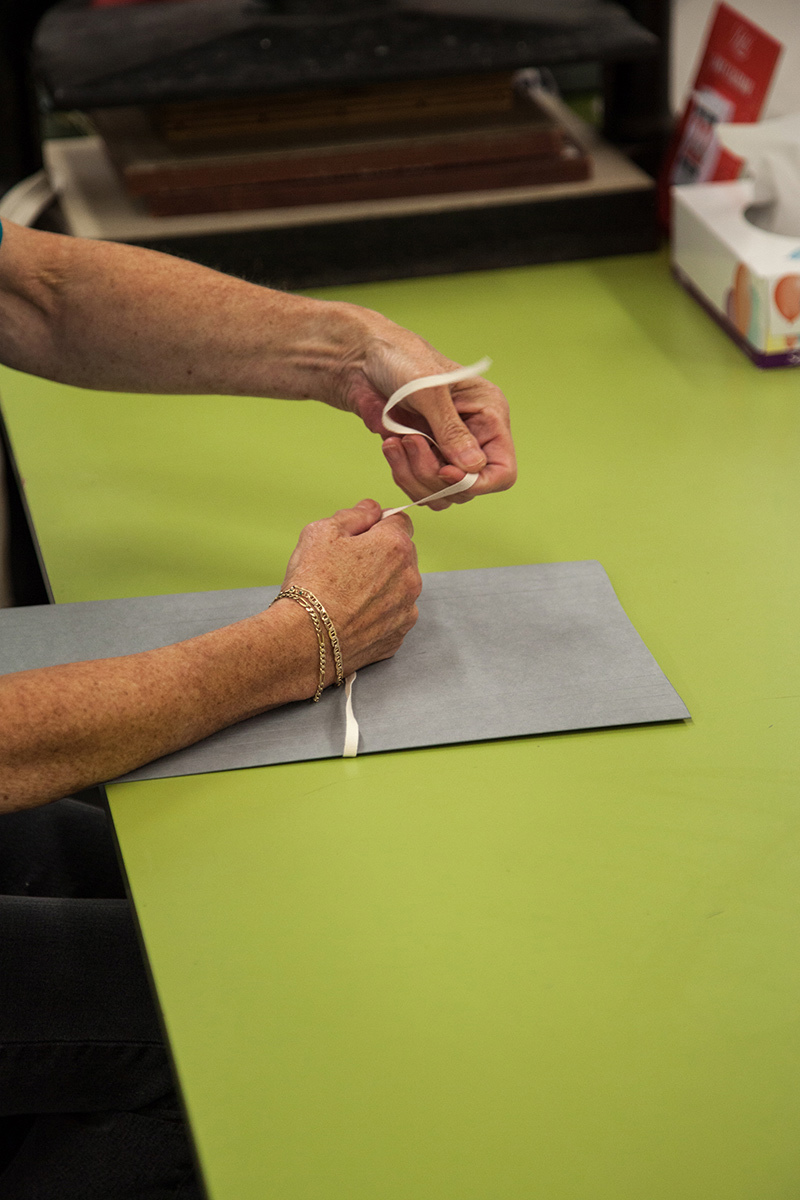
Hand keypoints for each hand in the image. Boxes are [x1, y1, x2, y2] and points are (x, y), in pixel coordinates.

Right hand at [278, 499, 421, 691]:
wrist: (305, 640)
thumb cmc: (312, 585)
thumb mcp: (321, 532)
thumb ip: (353, 515)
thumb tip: (370, 509)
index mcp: (395, 546)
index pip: (400, 521)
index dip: (378, 526)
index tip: (360, 537)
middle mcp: (410, 578)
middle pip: (402, 556)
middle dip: (380, 557)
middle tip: (346, 568)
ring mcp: (406, 610)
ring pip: (399, 588)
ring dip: (382, 587)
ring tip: (347, 596)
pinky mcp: (398, 636)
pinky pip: (392, 617)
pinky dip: (378, 615)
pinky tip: (352, 617)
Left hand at [338, 324, 516, 508]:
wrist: (361, 359)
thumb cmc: (401, 358)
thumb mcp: (429, 390)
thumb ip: (451, 431)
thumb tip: (472, 468)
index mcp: (489, 417)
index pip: (502, 471)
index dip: (477, 482)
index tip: (445, 471)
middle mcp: (473, 439)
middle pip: (467, 489)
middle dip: (434, 475)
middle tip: (411, 442)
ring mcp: (446, 452)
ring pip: (441, 495)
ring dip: (414, 475)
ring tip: (397, 442)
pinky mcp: (422, 458)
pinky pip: (419, 489)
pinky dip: (402, 474)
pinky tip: (391, 446)